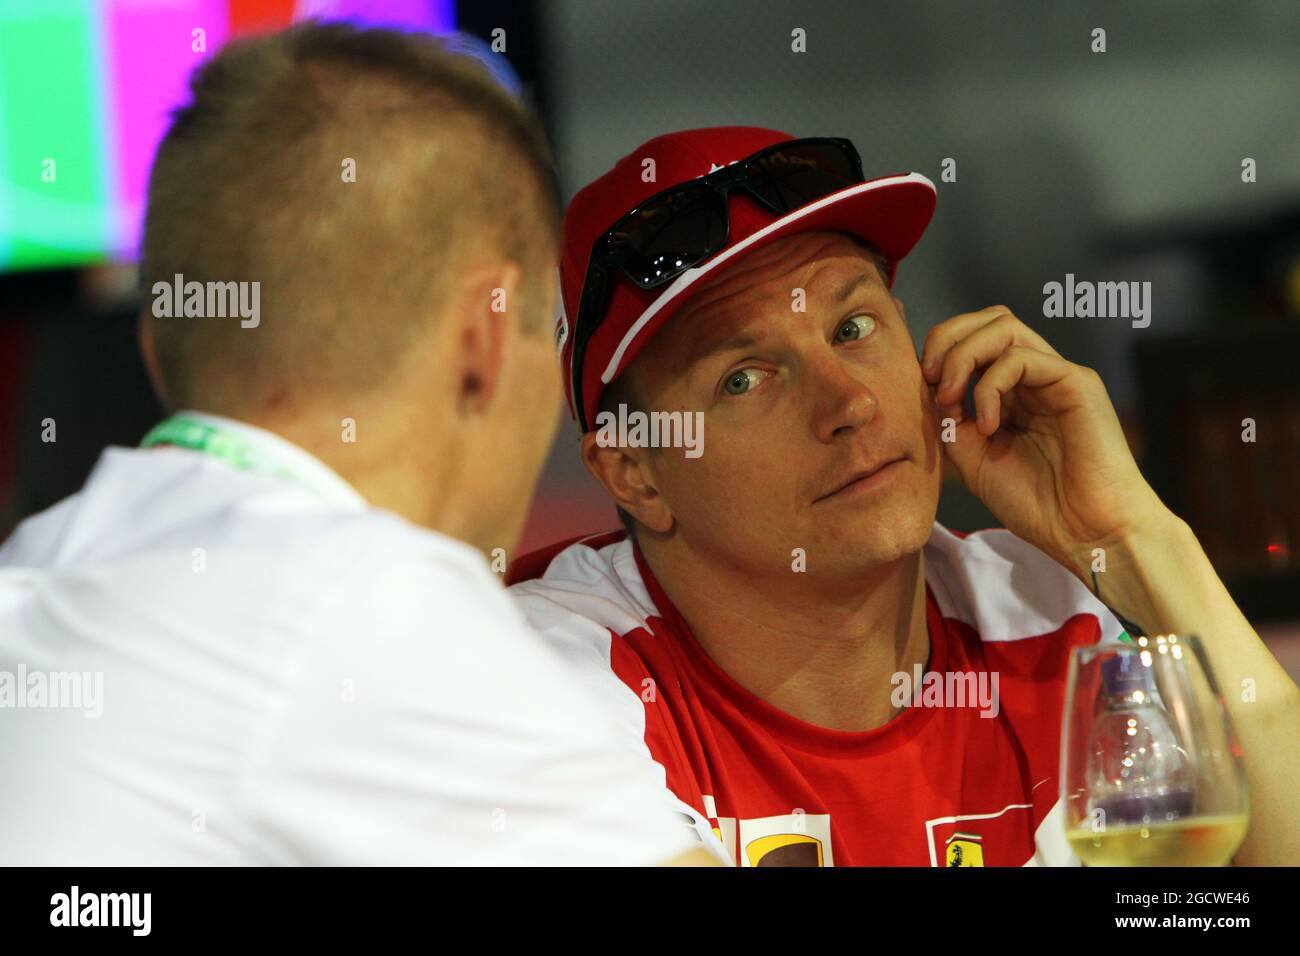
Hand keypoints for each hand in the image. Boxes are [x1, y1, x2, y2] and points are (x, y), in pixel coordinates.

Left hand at [921, 306, 1172, 579]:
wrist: (1086, 534)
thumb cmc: (1037, 504)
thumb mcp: (973, 458)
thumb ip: (951, 418)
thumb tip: (930, 385)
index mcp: (1013, 392)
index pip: (974, 339)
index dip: (940, 351)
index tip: (923, 386)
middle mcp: (1036, 377)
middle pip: (989, 319)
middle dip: (948, 339)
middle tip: (931, 378)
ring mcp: (1057, 376)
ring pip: (1004, 326)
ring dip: (964, 356)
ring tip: (953, 399)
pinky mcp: (1077, 383)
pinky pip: (1023, 357)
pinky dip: (991, 386)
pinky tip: (989, 426)